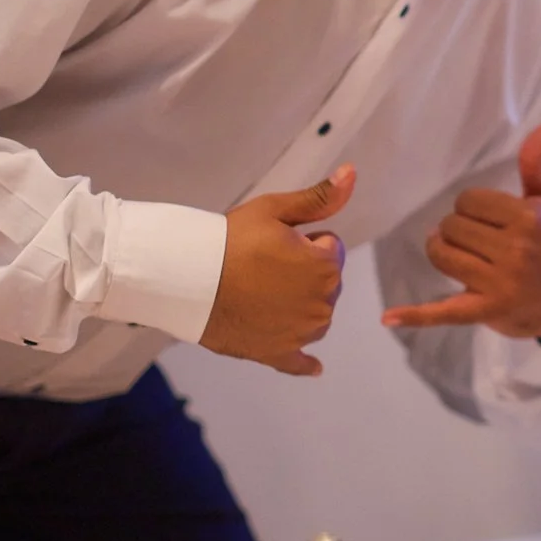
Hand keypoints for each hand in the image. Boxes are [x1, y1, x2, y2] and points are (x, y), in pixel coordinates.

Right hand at [201, 166, 354, 376]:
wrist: (188, 279)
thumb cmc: (231, 240)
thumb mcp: (275, 210)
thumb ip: (320, 197)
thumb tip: (352, 172)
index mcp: (326, 268)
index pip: (330, 247)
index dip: (304, 240)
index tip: (274, 242)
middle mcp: (322, 305)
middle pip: (325, 282)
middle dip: (303, 272)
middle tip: (261, 266)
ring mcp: (301, 333)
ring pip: (313, 314)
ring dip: (298, 304)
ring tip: (259, 292)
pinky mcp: (278, 353)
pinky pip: (299, 362)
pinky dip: (303, 362)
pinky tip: (314, 368)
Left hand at [382, 122, 540, 341]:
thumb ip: (539, 164)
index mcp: (530, 219)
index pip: (469, 201)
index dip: (471, 208)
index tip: (487, 219)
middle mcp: (515, 250)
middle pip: (452, 226)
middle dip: (458, 230)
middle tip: (476, 240)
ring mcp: (501, 284)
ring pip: (442, 255)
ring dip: (442, 252)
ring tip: (458, 254)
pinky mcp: (488, 311)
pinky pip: (444, 312)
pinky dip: (416, 316)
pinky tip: (389, 317)